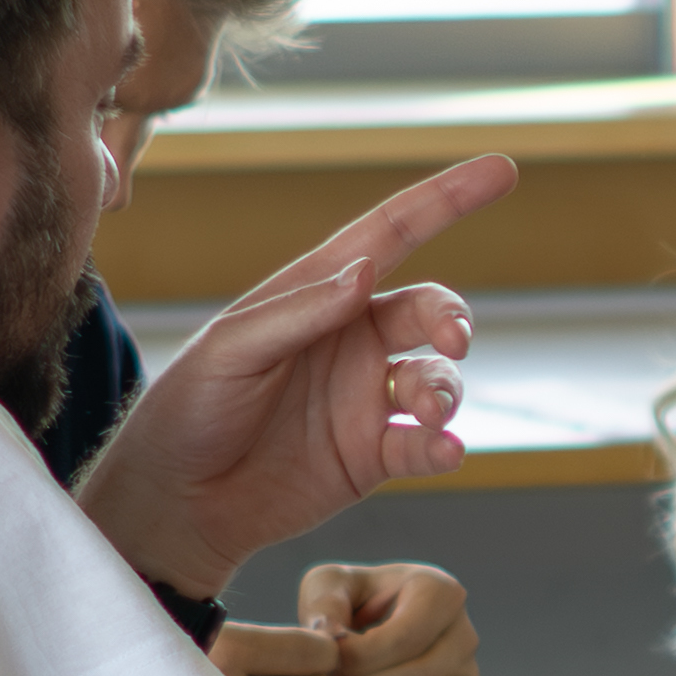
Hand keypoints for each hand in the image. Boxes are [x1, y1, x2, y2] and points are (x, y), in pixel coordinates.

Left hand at [72, 155, 517, 594]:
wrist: (174, 505)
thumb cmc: (187, 411)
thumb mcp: (230, 350)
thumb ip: (298, 311)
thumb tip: (365, 273)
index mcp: (316, 296)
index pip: (390, 236)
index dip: (446, 201)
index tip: (501, 169)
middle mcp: (350, 340)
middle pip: (428, 310)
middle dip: (452, 317)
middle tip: (454, 339)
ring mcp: (365, 399)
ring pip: (437, 379)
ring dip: (445, 389)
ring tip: (429, 413)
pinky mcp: (373, 456)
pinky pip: (427, 444)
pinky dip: (444, 446)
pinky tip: (441, 451)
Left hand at [303, 560, 477, 675]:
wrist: (368, 618)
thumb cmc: (351, 599)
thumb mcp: (327, 582)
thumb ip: (324, 603)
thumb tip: (329, 636)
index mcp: (440, 592)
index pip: (406, 639)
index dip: (359, 658)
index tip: (329, 658)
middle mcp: (465, 631)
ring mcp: (469, 670)